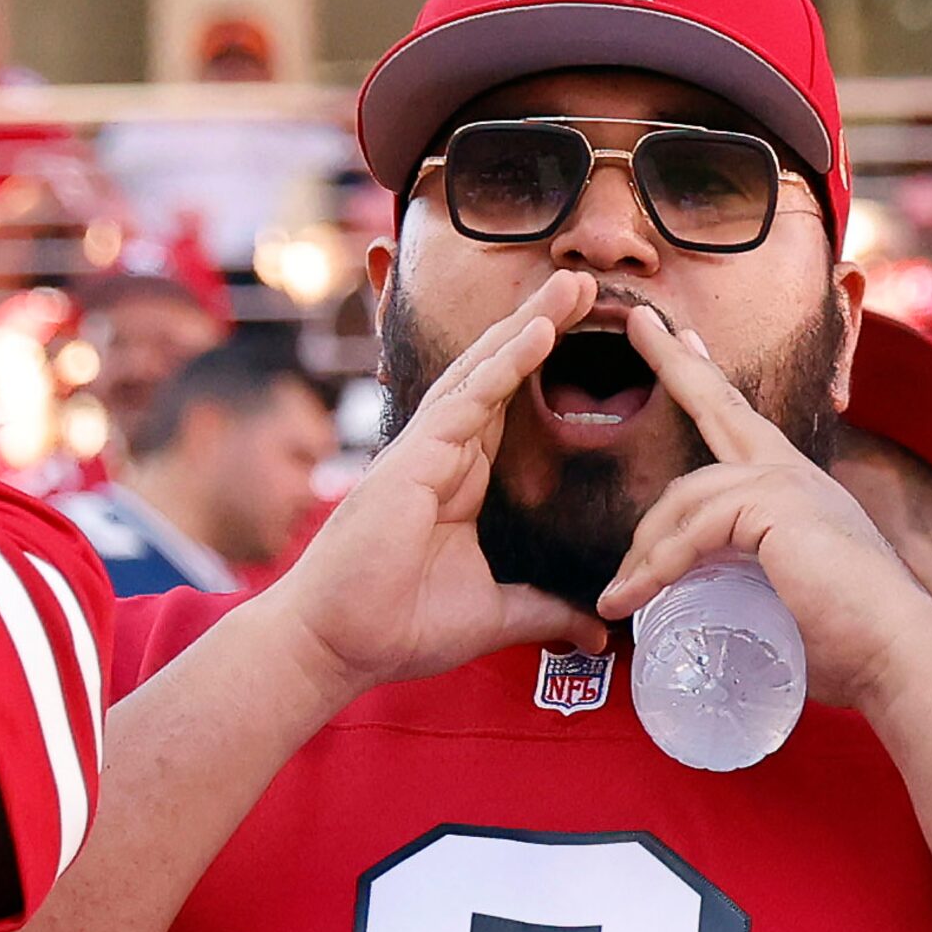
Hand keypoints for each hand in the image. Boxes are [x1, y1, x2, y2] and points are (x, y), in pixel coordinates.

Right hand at [270, 273, 608, 702]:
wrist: (336, 648)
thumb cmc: (399, 627)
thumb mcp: (495, 615)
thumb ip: (546, 610)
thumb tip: (596, 632)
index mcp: (459, 478)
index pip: (508, 406)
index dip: (540, 366)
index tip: (584, 333)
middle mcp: (441, 453)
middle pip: (496, 373)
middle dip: (539, 325)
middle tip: (586, 284)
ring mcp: (424, 451)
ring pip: (483, 371)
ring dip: (529, 326)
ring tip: (572, 286)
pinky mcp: (412, 461)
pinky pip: (467, 401)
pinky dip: (504, 364)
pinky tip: (538, 332)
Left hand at [598, 309, 931, 712]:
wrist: (899, 655)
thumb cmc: (852, 648)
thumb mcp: (785, 603)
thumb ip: (748, 590)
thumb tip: (700, 619)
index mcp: (799, 490)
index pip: (744, 427)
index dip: (708, 382)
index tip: (683, 342)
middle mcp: (795, 474)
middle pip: (721, 406)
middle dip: (676, 363)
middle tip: (640, 320)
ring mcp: (787, 484)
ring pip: (687, 496)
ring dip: (644, 549)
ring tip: (618, 597)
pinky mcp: (775, 506)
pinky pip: (693, 529)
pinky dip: (657, 567)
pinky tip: (634, 599)